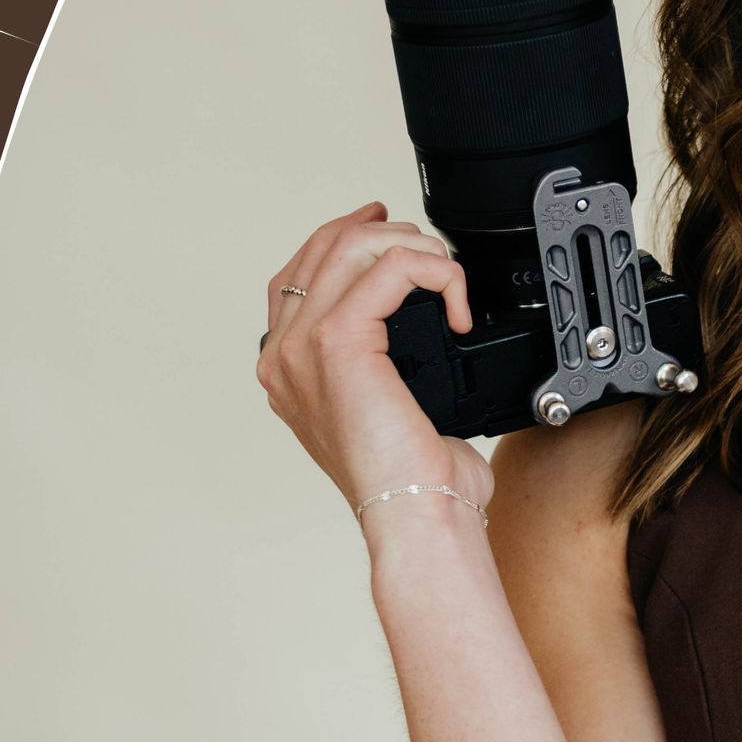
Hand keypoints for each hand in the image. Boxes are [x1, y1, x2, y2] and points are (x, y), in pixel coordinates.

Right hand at [256, 201, 492, 519]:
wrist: (414, 513)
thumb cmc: (412, 480)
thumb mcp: (388, 413)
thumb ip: (382, 367)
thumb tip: (424, 332)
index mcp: (287, 371)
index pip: (298, 276)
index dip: (343, 239)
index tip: (389, 228)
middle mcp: (284, 356)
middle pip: (322, 249)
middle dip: (384, 233)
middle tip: (430, 248)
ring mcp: (302, 346)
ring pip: (350, 247)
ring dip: (412, 246)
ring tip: (448, 277)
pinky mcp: (338, 342)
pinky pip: (388, 268)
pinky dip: (433, 271)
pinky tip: (457, 303)